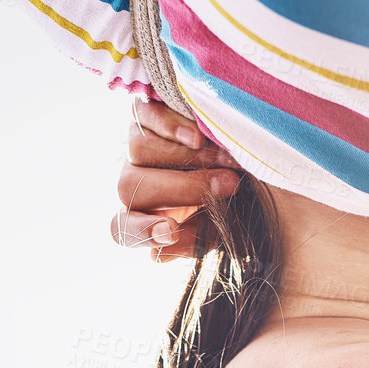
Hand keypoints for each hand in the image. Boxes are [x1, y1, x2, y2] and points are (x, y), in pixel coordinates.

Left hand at [113, 100, 243, 259]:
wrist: (248, 154)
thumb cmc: (232, 198)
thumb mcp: (219, 227)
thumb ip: (193, 241)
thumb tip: (157, 255)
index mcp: (145, 215)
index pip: (121, 229)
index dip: (140, 231)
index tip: (170, 232)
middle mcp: (134, 180)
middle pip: (131, 188)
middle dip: (184, 189)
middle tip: (230, 186)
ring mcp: (136, 143)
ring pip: (140, 152)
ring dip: (189, 159)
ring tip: (230, 161)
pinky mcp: (144, 112)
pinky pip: (147, 118)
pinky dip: (172, 128)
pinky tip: (198, 138)